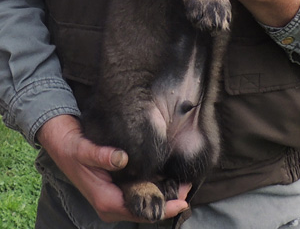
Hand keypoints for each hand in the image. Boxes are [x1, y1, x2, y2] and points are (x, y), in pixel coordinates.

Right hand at [37, 115, 189, 222]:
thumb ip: (100, 155)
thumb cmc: (71, 147)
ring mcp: (115, 194)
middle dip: (168, 200)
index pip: (139, 211)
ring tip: (181, 180)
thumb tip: (122, 158)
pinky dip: (154, 183)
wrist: (60, 139)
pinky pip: (139, 188)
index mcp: (105, 201)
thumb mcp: (82, 149)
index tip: (182, 201)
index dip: (163, 208)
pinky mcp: (117, 184)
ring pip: (144, 198)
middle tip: (187, 186)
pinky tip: (165, 173)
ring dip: (163, 192)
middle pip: (145, 208)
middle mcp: (112, 202)